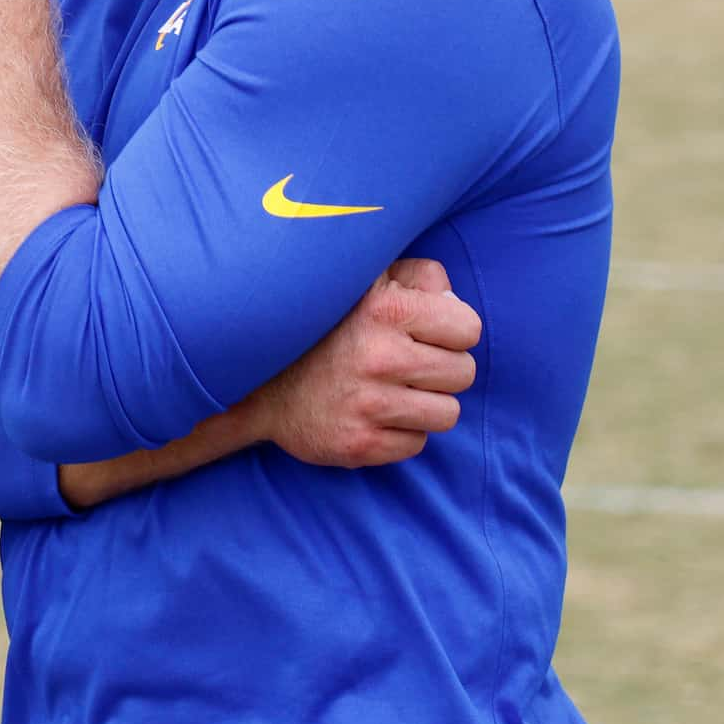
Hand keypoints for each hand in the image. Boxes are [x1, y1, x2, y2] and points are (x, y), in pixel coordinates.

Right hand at [235, 258, 481, 466]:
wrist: (254, 384)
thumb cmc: (321, 329)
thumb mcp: (364, 283)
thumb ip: (417, 278)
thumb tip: (453, 301)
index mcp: (383, 310)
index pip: (468, 328)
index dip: (451, 330)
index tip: (425, 333)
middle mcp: (378, 357)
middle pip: (463, 373)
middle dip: (441, 370)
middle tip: (407, 366)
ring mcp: (368, 405)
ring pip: (447, 413)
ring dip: (425, 405)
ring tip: (392, 392)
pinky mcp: (359, 445)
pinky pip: (416, 444)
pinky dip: (400, 433)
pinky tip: (373, 416)